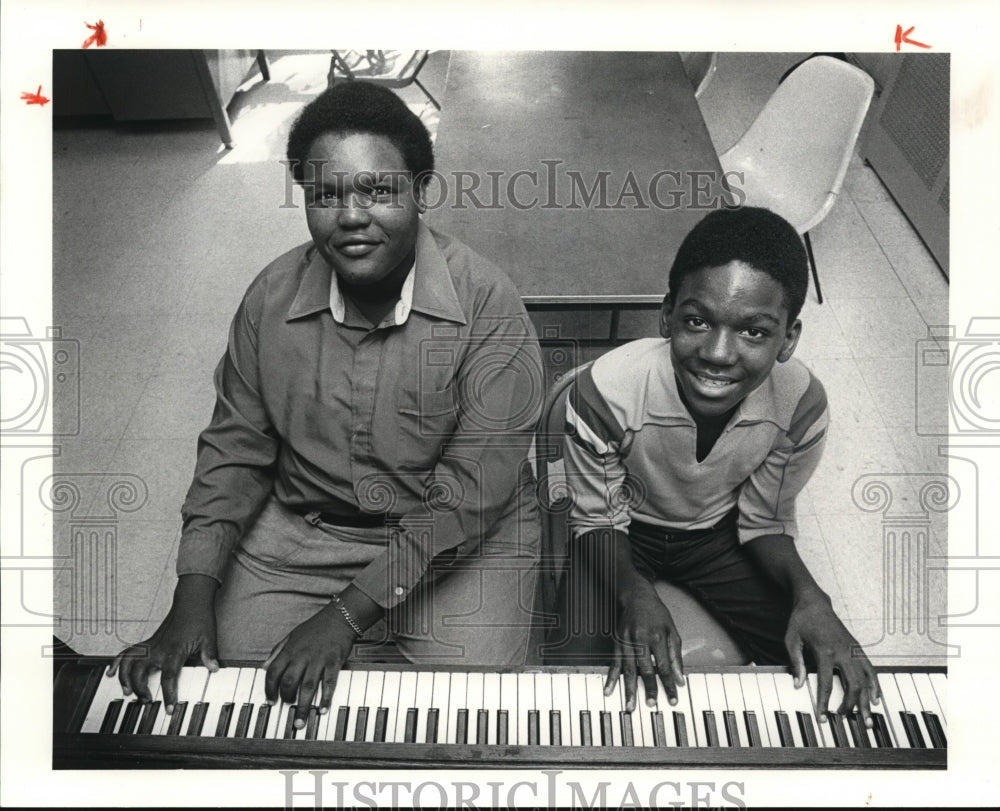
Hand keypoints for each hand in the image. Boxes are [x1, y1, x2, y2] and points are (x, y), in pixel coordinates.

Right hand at [107, 574, 219, 713]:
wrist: (191, 602)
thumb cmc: (199, 619)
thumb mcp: (209, 639)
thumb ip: (209, 655)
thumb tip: (214, 668)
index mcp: (174, 652)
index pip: (168, 679)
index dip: (168, 696)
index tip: (168, 710)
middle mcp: (158, 650)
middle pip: (140, 674)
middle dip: (140, 690)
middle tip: (146, 701)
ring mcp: (151, 646)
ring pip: (129, 664)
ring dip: (125, 679)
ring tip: (126, 692)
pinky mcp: (148, 642)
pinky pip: (128, 652)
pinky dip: (117, 662)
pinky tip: (111, 672)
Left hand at [264, 603, 357, 729]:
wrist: (339, 618)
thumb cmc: (315, 628)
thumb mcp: (291, 636)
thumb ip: (277, 651)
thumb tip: (264, 667)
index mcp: (290, 650)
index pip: (273, 672)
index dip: (269, 689)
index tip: (270, 701)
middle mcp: (303, 656)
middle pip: (289, 682)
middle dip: (286, 699)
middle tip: (287, 708)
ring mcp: (319, 660)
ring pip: (308, 687)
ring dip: (303, 706)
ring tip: (300, 722)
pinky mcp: (334, 663)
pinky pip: (329, 683)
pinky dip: (326, 698)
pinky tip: (323, 709)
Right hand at [605, 577, 684, 711]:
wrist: (637, 597)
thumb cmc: (657, 614)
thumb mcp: (672, 631)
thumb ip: (676, 655)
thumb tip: (680, 679)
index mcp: (658, 637)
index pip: (665, 666)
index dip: (669, 684)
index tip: (672, 699)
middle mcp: (641, 640)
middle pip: (646, 669)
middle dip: (648, 688)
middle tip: (651, 704)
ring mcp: (627, 641)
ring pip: (628, 669)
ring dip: (629, 688)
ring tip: (630, 705)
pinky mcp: (617, 642)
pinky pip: (614, 663)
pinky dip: (611, 677)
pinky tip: (608, 690)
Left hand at [785, 593, 880, 727]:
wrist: (814, 602)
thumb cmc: (801, 620)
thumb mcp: (791, 640)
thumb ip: (796, 663)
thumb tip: (798, 684)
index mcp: (825, 651)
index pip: (826, 684)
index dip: (824, 703)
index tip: (823, 717)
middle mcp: (842, 651)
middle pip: (853, 684)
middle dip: (852, 705)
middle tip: (848, 720)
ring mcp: (852, 649)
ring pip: (865, 679)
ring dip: (867, 700)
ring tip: (868, 717)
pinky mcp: (857, 647)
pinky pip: (870, 668)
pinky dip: (875, 684)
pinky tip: (876, 697)